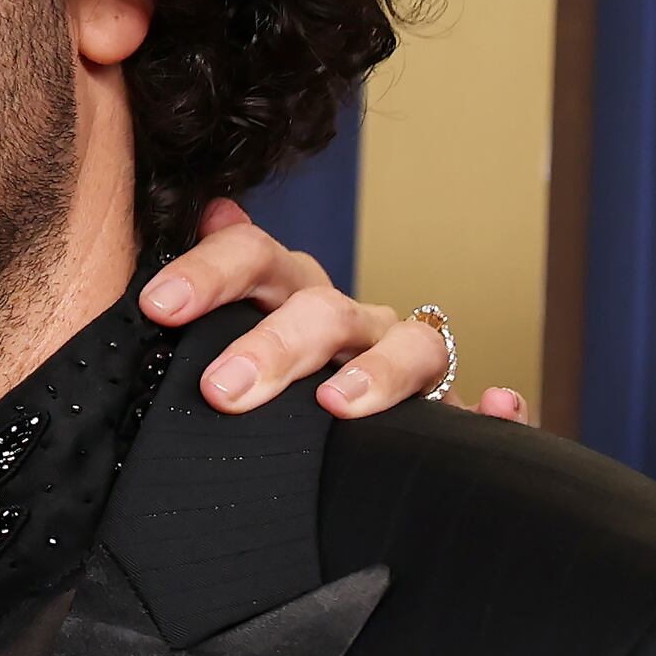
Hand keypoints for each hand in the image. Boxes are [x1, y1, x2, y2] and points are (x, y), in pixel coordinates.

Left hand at [141, 198, 532, 421]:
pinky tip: (493, 406)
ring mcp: (403, 362)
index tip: (160, 306)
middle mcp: (347, 321)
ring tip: (339, 406)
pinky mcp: (449, 414)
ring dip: (379, 372)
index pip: (251, 258)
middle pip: (322, 310)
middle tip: (225, 389)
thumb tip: (212, 207)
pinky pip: (482, 407)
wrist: (331, 448)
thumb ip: (208, 296)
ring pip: (410, 348)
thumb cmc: (264, 389)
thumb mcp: (219, 342)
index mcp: (284, 296)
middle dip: (276, 346)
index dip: (208, 273)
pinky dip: (495, 406)